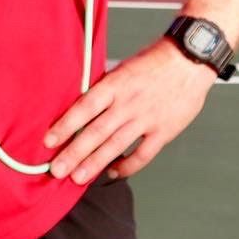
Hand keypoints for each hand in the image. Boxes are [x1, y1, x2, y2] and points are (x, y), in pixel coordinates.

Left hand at [43, 39, 216, 182]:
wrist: (189, 60)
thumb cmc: (154, 62)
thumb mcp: (123, 68)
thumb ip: (105, 88)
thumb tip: (81, 107)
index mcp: (115, 84)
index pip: (85, 107)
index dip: (65, 125)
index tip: (49, 141)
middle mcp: (128, 103)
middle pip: (96, 131)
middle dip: (74, 153)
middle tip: (56, 169)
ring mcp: (146, 119)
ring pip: (115, 146)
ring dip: (94, 163)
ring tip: (77, 178)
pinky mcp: (163, 131)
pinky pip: (142, 154)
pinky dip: (126, 166)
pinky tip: (112, 173)